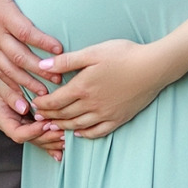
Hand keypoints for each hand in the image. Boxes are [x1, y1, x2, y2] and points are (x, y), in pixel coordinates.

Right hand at [0, 0, 63, 96]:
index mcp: (1, 12)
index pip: (25, 32)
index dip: (42, 42)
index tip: (60, 50)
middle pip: (18, 57)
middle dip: (39, 70)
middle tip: (58, 80)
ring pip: (7, 68)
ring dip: (26, 82)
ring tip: (43, 93)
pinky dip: (9, 83)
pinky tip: (21, 92)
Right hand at [0, 74, 63, 160]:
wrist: (7, 70)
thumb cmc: (2, 76)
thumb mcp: (1, 82)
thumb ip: (10, 95)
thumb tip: (23, 108)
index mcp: (1, 118)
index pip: (17, 133)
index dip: (33, 132)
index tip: (46, 123)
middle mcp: (12, 126)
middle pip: (31, 140)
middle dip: (47, 137)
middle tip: (62, 132)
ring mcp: (23, 127)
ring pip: (39, 141)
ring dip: (53, 140)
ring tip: (66, 136)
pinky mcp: (32, 125)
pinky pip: (43, 136)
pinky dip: (53, 140)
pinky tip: (63, 144)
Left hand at [29, 39, 167, 138]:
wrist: (152, 67)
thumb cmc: (123, 55)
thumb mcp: (92, 52)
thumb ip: (66, 61)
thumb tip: (43, 65)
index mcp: (82, 87)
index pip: (55, 101)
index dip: (42, 105)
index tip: (34, 105)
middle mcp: (91, 105)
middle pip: (64, 115)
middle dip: (49, 117)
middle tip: (38, 118)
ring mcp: (105, 114)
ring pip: (78, 125)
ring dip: (62, 127)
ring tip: (52, 127)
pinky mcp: (118, 119)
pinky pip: (97, 132)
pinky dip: (85, 134)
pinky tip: (78, 133)